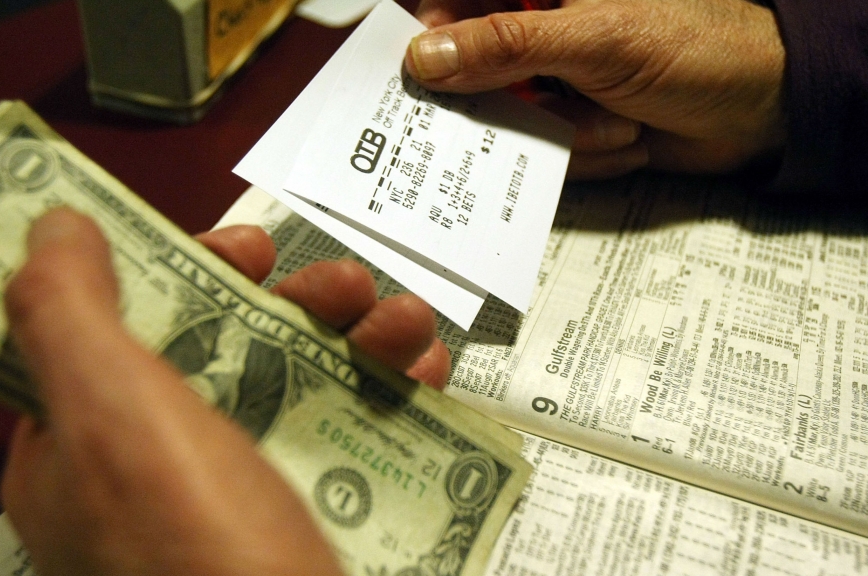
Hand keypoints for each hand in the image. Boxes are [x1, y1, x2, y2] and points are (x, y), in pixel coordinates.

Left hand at [0, 208, 449, 575]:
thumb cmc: (201, 565)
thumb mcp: (115, 419)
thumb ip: (68, 311)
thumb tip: (53, 227)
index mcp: (78, 449)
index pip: (115, 326)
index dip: (181, 271)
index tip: (245, 242)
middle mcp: (148, 475)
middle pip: (217, 348)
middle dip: (290, 300)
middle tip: (343, 280)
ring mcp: (229, 502)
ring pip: (291, 385)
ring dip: (353, 338)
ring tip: (403, 321)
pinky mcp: (299, 523)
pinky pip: (341, 434)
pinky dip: (383, 393)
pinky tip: (424, 372)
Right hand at [405, 0, 786, 179]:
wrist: (763, 109)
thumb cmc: (698, 47)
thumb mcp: (595, 40)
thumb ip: (505, 45)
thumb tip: (428, 56)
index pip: (454, 5)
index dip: (429, 36)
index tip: (417, 72)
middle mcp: (540, 33)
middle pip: (471, 73)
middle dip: (516, 105)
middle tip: (547, 105)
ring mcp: (553, 83)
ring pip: (506, 123)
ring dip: (565, 133)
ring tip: (619, 117)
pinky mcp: (569, 127)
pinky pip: (539, 155)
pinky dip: (585, 154)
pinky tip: (629, 133)